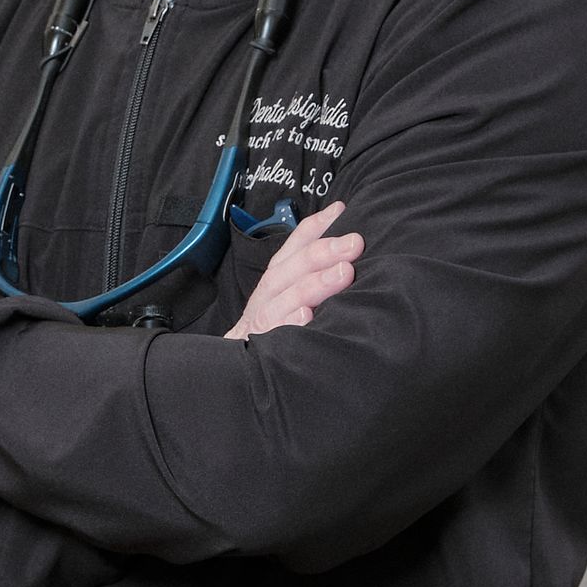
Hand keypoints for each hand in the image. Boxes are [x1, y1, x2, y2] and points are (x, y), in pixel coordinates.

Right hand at [225, 204, 363, 340]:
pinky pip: (273, 338)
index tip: (341, 210)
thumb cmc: (272, 332)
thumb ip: (310, 279)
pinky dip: (289, 324)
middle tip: (354, 243)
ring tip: (343, 273)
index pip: (293, 247)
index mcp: (276, 282)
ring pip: (284, 299)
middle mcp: (267, 297)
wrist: (232, 375)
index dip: (316, 227)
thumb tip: (345, 257)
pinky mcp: (258, 349)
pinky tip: (307, 317)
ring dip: (314, 284)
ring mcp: (262, 323)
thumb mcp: (288, 302)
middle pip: (290, 269)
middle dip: (323, 252)